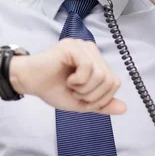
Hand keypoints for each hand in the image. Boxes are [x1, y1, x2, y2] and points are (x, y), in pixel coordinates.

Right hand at [10, 38, 125, 114]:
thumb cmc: (53, 89)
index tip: (82, 98)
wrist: (30, 82)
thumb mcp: (82, 102)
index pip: (114, 83)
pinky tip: (68, 79)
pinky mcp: (73, 46)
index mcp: (97, 62)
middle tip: (75, 92)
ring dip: (84, 88)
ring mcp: (83, 46)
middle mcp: (93, 51)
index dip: (100, 98)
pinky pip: (88, 67)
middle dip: (92, 95)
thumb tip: (124, 109)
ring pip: (101, 75)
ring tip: (71, 85)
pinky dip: (78, 80)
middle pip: (110, 80)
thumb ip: (102, 105)